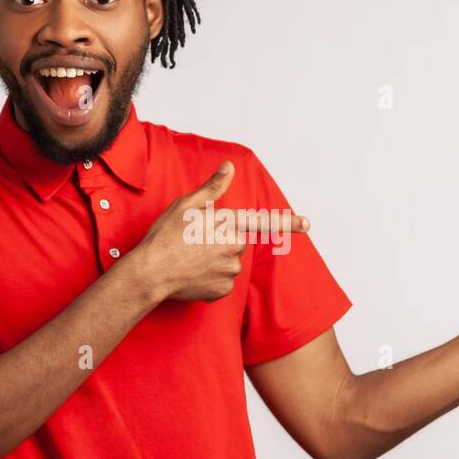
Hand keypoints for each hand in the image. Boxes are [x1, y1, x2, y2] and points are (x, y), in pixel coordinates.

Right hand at [130, 160, 308, 302]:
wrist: (150, 273)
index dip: (288, 223)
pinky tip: (192, 274)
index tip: (308, 224)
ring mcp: (229, 271)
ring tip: (190, 259)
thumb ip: (212, 188)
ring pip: (230, 262)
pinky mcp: (222, 290)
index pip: (263, 221)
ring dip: (216, 260)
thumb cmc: (164, 237)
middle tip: (195, 242)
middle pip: (237, 242)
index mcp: (227, 224)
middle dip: (222, 241)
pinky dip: (210, 278)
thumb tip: (229, 167)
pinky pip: (222, 281)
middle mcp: (233, 248)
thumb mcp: (185, 206)